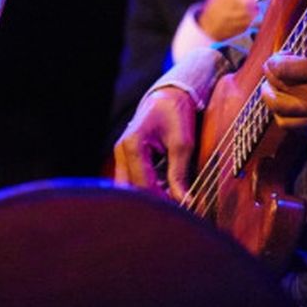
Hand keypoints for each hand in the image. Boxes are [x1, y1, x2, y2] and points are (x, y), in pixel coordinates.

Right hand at [113, 86, 197, 200]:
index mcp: (132, 144)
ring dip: (148, 195)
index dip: (160, 200)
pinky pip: (131, 178)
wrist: (168, 96)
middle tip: (174, 210)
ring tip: (171, 201)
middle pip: (131, 188)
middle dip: (152, 201)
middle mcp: (121, 150)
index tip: (178, 210)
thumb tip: (185, 202)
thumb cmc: (176, 115)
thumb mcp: (182, 144)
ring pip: (129, 186)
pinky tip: (164, 191)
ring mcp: (120, 154)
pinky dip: (146, 187)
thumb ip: (179, 174)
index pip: (143, 184)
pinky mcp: (125, 156)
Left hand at [260, 53, 306, 129]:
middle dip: (271, 77)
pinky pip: (293, 125)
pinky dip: (282, 116)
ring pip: (282, 109)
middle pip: (280, 86)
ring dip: (271, 98)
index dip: (275, 62)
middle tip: (272, 68)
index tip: (275, 57)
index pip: (286, 67)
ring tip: (269, 88)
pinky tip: (283, 106)